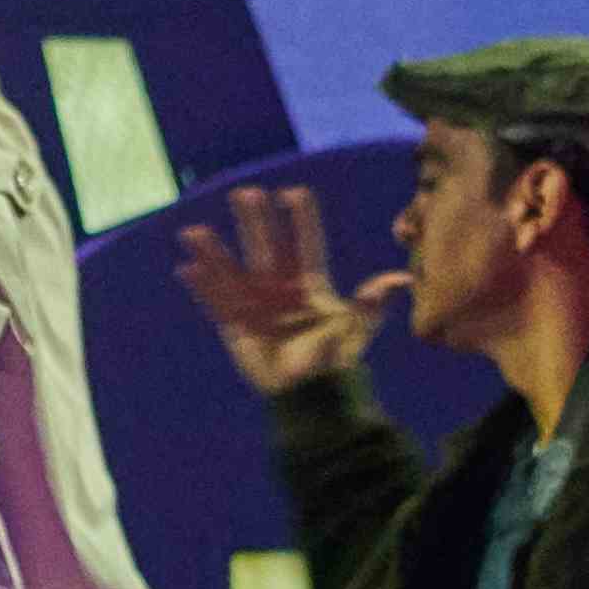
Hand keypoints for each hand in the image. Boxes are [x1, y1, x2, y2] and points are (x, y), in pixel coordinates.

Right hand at [170, 181, 396, 394]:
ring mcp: (256, 306)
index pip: (305, 245)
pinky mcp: (237, 326)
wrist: (311, 395)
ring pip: (232, 272)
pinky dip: (202, 287)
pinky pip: (216, 303)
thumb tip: (401, 279)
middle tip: (245, 193)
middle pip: (265, 248)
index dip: (301, 220)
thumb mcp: (356, 328)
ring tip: (195, 230)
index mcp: (310, 285)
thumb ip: (371, 302)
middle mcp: (280, 289)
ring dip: (214, 252)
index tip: (294, 193)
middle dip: (255, 221)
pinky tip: (186, 268)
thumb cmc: (335, 361)